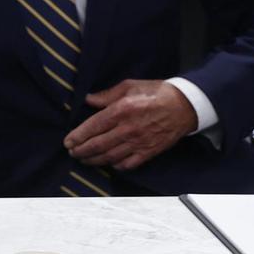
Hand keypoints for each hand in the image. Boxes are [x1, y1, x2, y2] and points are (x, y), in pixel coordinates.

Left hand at [63, 79, 197, 170]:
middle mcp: (128, 129)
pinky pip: (128, 164)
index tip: (68, 141)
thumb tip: (88, 100)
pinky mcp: (149, 152)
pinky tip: (108, 164)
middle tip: (72, 152)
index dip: (78, 136)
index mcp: (121, 110)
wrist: (185, 106)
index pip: (93, 127)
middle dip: (81, 151)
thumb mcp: (129, 86)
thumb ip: (106, 95)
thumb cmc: (156, 93)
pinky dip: (116, 166)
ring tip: (84, 159)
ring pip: (110, 157)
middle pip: (98, 145)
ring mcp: (139, 142)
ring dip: (94, 160)